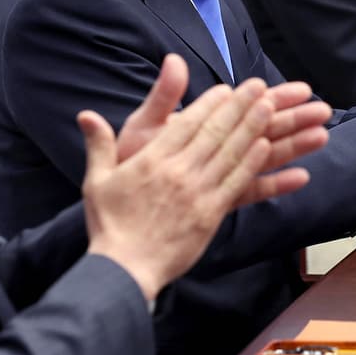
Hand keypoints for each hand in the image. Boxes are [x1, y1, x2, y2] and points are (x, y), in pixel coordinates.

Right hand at [80, 56, 314, 299]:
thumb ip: (98, 145)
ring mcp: (197, 192)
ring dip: (251, 128)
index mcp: (152, 160)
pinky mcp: (210, 215)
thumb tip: (86, 115)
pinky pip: (236, 184)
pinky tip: (265, 147)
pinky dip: (251, 164)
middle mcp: (178, 171)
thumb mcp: (96, 181)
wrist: (124, 268)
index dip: (208, 103)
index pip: (185, 123)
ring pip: (229, 153)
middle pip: (213, 132)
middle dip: (238, 106)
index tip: (226, 88)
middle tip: (258, 86)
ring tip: (269, 106)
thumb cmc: (109, 225)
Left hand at [116, 62, 329, 189]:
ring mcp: (219, 173)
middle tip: (322, 108)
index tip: (299, 89)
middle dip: (292, 118)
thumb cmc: (129, 162)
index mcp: (202, 126)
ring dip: (293, 146)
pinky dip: (276, 185)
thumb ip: (164, 97)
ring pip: (263, 156)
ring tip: (321, 136)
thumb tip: (174, 60)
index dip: (271, 97)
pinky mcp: (219, 199)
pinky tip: (301, 178)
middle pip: (261, 129)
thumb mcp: (144, 125)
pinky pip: (251, 191)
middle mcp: (215, 148)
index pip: (242, 107)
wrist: (119, 207)